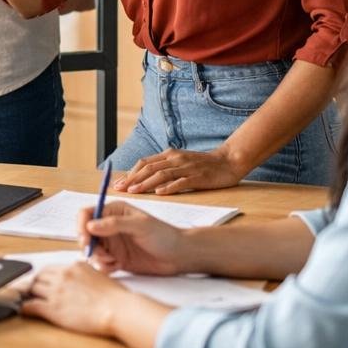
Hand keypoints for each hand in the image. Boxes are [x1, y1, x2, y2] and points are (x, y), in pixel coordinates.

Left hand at [19, 261, 130, 336]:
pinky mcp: (54, 308)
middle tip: (28, 291)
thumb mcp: (98, 276)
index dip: (42, 277)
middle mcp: (62, 276)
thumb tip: (79, 279)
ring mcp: (57, 292)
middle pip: (38, 277)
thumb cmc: (116, 297)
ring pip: (32, 289)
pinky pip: (32, 305)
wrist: (119, 310)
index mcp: (74, 266)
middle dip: (33, 284)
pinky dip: (24, 307)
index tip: (39, 282)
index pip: (49, 269)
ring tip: (23, 299)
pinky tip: (22, 309)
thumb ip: (84, 275)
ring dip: (27, 294)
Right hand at [76, 200, 186, 275]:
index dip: (82, 225)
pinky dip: (104, 267)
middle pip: (85, 234)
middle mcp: (109, 226)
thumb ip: (115, 224)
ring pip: (91, 250)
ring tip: (112, 261)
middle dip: (89, 245)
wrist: (179, 256)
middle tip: (100, 254)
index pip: (87, 214)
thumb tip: (90, 225)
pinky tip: (117, 266)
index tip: (85, 238)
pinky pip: (100, 263)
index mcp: (113, 212)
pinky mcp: (116, 259)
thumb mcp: (140, 226)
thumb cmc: (164, 235)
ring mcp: (112, 243)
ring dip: (97, 257)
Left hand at [114, 146, 246, 194]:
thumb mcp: (181, 162)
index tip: (118, 183)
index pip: (144, 163)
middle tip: (119, 189)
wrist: (228, 161)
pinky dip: (169, 187)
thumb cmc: (203, 165)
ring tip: (133, 192)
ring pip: (161, 174)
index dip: (130, 173)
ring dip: (145, 183)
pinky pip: (181, 182)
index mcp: (169, 154)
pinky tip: (159, 193)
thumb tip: (144, 179)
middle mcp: (175, 159)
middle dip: (132, 179)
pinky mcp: (198, 176)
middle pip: (149, 168)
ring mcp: (186, 167)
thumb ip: (165, 167)